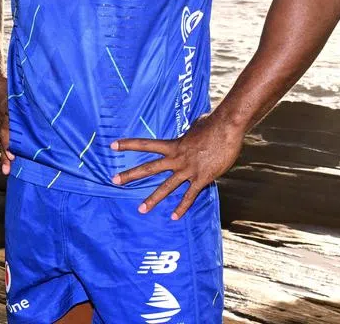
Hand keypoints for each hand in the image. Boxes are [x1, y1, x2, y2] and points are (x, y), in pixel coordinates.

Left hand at [111, 113, 244, 218]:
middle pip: (149, 168)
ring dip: (152, 199)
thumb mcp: (196, 125)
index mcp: (173, 145)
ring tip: (140, 209)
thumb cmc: (213, 123)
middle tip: (114, 181)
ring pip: (166, 187)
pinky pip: (189, 196)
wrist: (227, 129)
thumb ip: (190, 131)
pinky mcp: (201, 178)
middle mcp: (176, 158)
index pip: (145, 144)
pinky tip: (174, 217)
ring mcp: (188, 169)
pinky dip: (182, 207)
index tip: (112, 145)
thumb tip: (194, 127)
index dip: (128, 144)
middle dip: (130, 175)